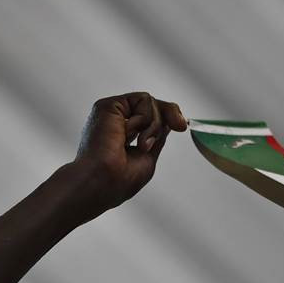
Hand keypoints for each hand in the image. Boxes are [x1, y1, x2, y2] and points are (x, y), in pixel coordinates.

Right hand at [74, 92, 186, 210]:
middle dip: (171, 113)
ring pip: (151, 103)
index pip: (149, 118)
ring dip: (154, 126)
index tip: (182, 126)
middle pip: (152, 106)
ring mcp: (112, 114)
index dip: (168, 117)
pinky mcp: (109, 106)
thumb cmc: (119, 181)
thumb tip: (169, 121)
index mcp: (120, 136)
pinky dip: (145, 119)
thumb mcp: (147, 158)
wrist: (101, 182)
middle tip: (181, 126)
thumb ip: (156, 138)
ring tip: (141, 145)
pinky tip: (129, 135)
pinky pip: (143, 100)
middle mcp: (115, 123)